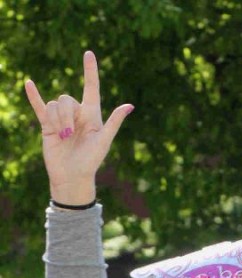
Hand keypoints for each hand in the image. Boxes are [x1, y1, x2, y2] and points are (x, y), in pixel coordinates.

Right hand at [25, 51, 132, 204]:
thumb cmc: (91, 162)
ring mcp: (61, 120)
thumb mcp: (104, 141)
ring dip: (57, 120)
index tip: (89, 53)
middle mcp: (77, 114)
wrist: (72, 177)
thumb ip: (114, 122)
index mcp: (92, 115)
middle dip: (66, 116)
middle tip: (69, 135)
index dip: (90, 71)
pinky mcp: (48, 126)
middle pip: (67, 100)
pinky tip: (28, 84)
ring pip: (55, 105)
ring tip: (62, 137)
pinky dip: (34, 96)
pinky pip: (40, 107)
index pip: (91, 88)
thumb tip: (129, 105)